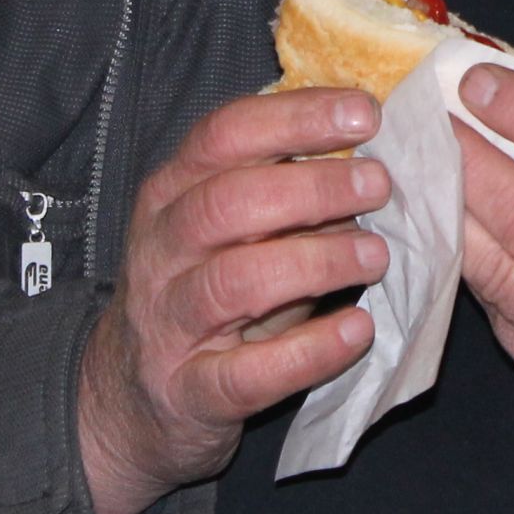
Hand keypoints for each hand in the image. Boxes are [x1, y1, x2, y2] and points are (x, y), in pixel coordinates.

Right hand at [77, 88, 390, 513]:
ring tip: (375, 256)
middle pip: (227, 202)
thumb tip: (380, 156)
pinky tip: (357, 330)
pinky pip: (246, 373)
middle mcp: (160, 250)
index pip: (225, 134)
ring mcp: (168, 324)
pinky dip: (309, 351)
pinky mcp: (188, 392)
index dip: (297, 117)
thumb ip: (291, 193)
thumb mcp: (237, 233)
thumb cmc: (208, 296)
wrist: (133, 399)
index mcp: (171, 192)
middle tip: (379, 186)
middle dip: (312, 186)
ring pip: (234, 281)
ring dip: (316, 261)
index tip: (365, 114)